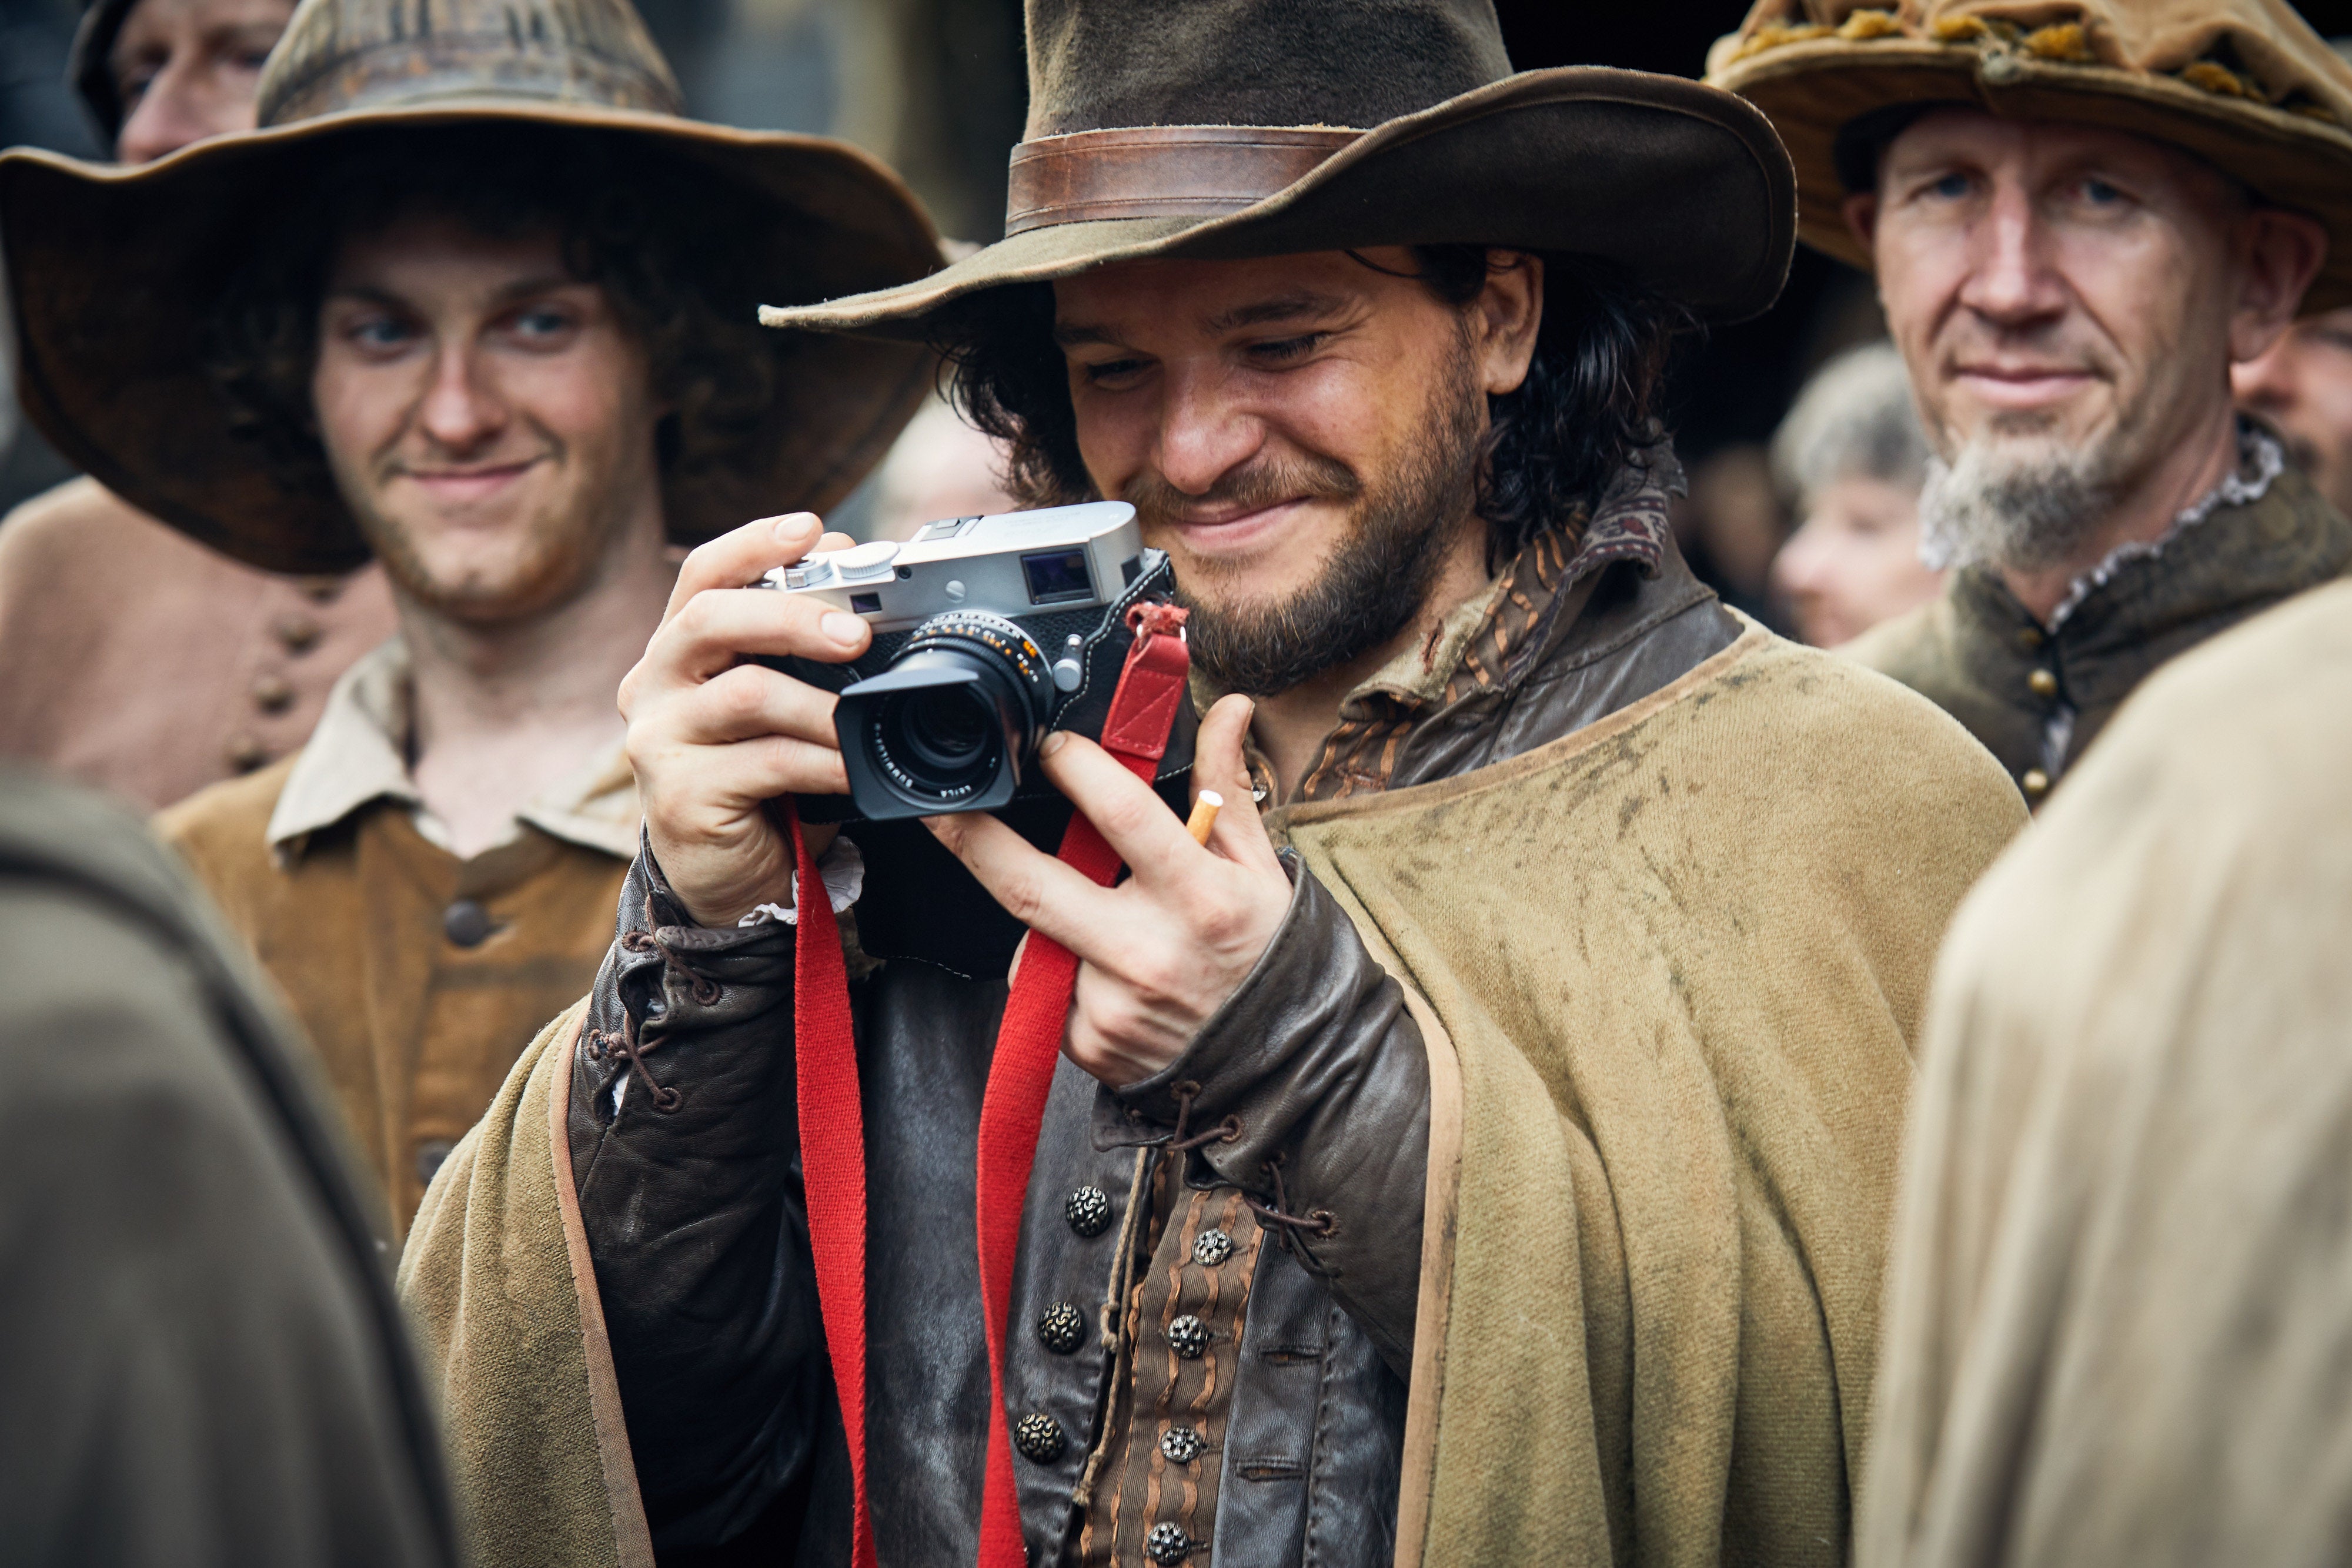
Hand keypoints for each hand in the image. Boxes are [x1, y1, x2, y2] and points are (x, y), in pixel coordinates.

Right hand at [617, 512, 869, 926]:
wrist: (730, 881)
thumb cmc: (762, 784)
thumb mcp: (777, 708)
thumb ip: (797, 660)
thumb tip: (865, 608)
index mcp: (677, 652)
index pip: (702, 576)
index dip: (754, 545)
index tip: (812, 527)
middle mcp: (653, 686)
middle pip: (712, 619)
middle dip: (791, 614)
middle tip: (855, 633)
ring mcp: (657, 742)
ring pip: (744, 693)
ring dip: (820, 703)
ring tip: (864, 720)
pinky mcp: (679, 797)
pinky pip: (766, 762)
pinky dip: (824, 762)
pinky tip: (854, 769)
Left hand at [925, 695, 1290, 1085]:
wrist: (1280, 1065)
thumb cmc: (1266, 955)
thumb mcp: (1256, 867)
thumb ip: (1225, 786)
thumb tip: (1228, 706)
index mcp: (1199, 897)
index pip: (1122, 816)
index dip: (1076, 769)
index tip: (1049, 745)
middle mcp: (1149, 952)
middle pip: (1031, 885)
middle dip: (974, 839)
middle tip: (940, 807)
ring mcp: (1112, 1004)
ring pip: (1036, 939)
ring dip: (1046, 916)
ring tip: (1101, 921)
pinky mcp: (1089, 1043)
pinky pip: (1047, 990)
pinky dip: (1061, 971)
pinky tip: (1106, 973)